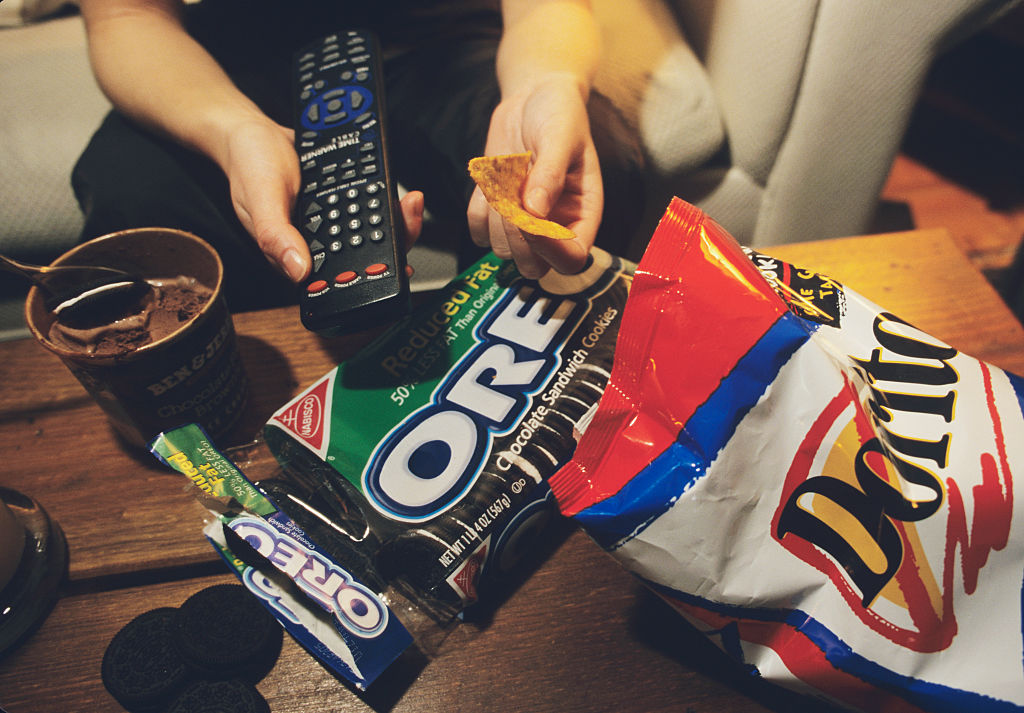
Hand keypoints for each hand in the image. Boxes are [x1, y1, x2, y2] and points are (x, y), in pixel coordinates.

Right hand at [221, 118, 423, 281]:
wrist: (252, 133)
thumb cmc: (248, 167)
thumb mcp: (259, 200)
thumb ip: (275, 236)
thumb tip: (298, 271)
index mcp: (299, 253)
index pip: (340, 276)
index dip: (372, 275)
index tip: (399, 267)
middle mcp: (320, 241)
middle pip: (366, 252)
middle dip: (395, 239)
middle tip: (410, 217)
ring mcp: (333, 221)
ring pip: (373, 229)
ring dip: (395, 217)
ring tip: (410, 201)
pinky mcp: (341, 199)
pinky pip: (368, 203)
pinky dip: (384, 197)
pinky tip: (397, 190)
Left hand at [468, 74, 601, 278]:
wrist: (534, 98)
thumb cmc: (559, 114)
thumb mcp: (561, 135)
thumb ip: (550, 173)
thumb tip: (535, 211)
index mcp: (583, 214)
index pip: (572, 259)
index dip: (550, 249)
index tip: (531, 220)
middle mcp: (555, 226)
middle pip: (533, 267)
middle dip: (517, 239)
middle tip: (512, 198)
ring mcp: (524, 224)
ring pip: (501, 250)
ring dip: (496, 219)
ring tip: (507, 178)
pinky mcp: (498, 214)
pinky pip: (478, 231)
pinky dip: (478, 211)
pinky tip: (491, 183)